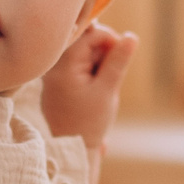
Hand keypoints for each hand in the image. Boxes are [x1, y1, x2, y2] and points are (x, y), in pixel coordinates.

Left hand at [41, 23, 139, 145]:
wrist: (71, 148)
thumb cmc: (89, 122)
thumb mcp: (107, 90)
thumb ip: (118, 61)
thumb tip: (131, 36)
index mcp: (63, 65)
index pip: (90, 34)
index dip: (110, 40)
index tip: (121, 56)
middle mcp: (52, 64)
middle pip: (84, 40)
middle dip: (103, 52)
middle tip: (109, 76)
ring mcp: (51, 72)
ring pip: (81, 52)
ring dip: (97, 62)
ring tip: (101, 85)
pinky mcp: (55, 79)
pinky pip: (74, 63)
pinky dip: (88, 70)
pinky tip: (92, 88)